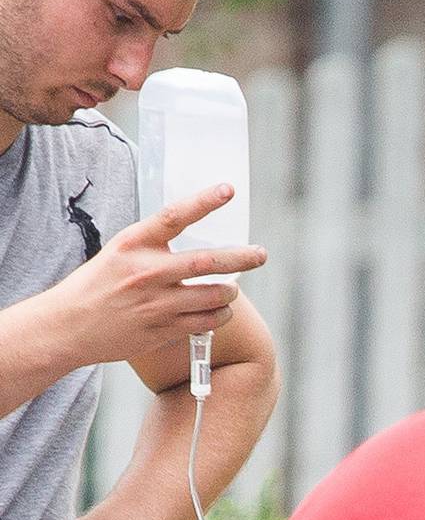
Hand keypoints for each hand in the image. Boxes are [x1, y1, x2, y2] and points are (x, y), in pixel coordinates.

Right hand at [47, 184, 266, 371]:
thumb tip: (188, 239)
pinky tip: (220, 310)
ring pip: (212, 295)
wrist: (69, 325)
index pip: (175, 216)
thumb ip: (152, 246)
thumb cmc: (95, 286)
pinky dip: (219, 315)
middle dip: (240, 257)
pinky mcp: (162, 329)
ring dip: (229, 292)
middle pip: (206, 261)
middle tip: (260, 254)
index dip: (204, 202)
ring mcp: (157, 302)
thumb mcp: (118, 253)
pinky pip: (205, 322)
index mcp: (134, 244)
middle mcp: (147, 271)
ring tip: (232, 289)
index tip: (228, 190)